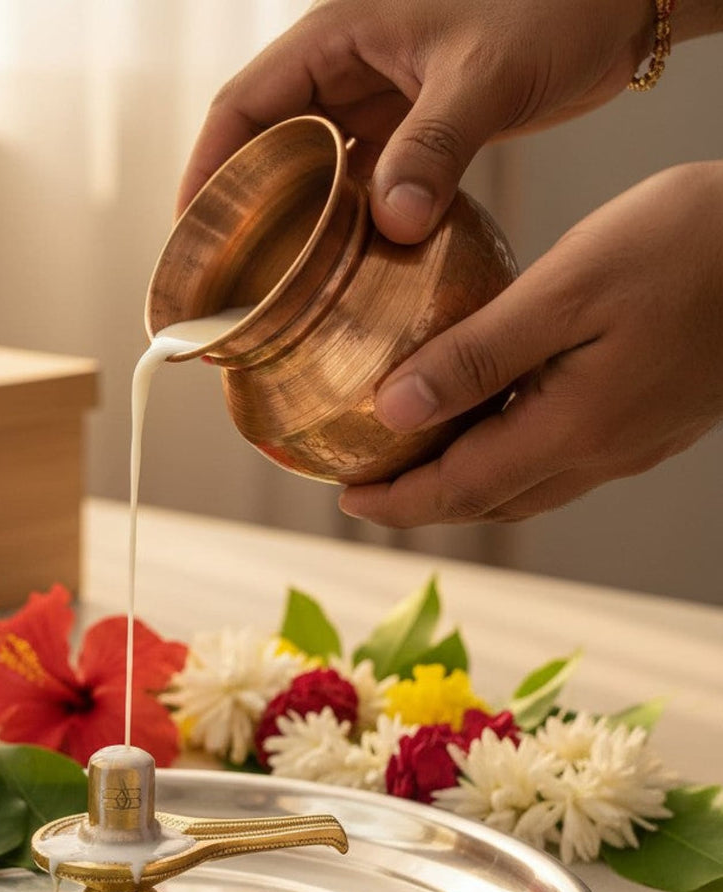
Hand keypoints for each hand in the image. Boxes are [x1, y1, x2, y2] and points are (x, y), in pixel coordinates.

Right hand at [178, 0, 658, 239]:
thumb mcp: (484, 74)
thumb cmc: (554, 4)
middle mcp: (346, 70)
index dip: (207, 170)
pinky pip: (360, 185)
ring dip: (292, 226)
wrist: (622, 5)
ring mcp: (379, 102)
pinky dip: (345, 225)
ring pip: (311, 171)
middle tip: (225, 279)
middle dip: (241, 210)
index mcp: (337, 35)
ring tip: (271, 288)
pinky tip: (340, 269)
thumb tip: (392, 224)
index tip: (190, 232)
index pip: (243, 106)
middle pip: (266, 146)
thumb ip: (434, 147)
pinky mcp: (412, 131)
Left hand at [337, 162, 722, 525]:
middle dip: (421, 503)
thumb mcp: (566, 290)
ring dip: (464, 486)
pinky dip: (508, 459)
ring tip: (414, 463)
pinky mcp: (650, 420)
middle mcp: (599, 454)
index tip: (344, 498)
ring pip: (525, 488)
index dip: (396, 503)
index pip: (459, 492)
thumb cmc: (690, 247)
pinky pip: (559, 460)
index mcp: (571, 431)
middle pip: (487, 503)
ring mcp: (630, 443)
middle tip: (366, 487)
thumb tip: (392, 411)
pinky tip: (490, 424)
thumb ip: (476, 355)